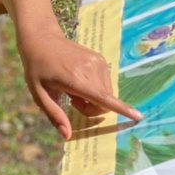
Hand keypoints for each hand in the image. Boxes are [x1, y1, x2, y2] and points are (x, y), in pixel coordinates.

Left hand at [19, 29, 141, 139]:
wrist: (41, 38)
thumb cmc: (37, 68)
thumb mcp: (39, 94)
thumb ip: (54, 115)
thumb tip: (67, 135)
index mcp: (74, 79)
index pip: (102, 97)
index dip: (121, 108)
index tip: (137, 116)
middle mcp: (90, 69)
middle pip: (104, 103)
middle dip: (90, 108)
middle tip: (71, 100)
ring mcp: (97, 62)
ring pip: (106, 94)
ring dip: (93, 98)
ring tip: (73, 89)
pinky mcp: (100, 58)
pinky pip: (105, 83)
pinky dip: (95, 88)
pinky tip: (78, 80)